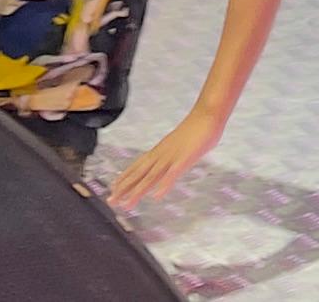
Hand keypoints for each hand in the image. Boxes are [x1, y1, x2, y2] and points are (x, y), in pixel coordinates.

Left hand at [105, 105, 224, 210]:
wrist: (208, 113)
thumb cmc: (197, 128)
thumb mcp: (182, 143)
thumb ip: (175, 153)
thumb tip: (173, 160)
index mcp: (160, 150)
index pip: (138, 166)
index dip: (125, 177)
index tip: (113, 188)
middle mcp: (162, 154)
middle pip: (140, 173)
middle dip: (124, 188)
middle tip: (111, 201)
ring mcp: (172, 156)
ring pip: (151, 176)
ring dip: (138, 192)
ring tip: (127, 205)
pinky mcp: (185, 158)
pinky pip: (172, 174)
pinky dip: (164, 185)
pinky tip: (156, 197)